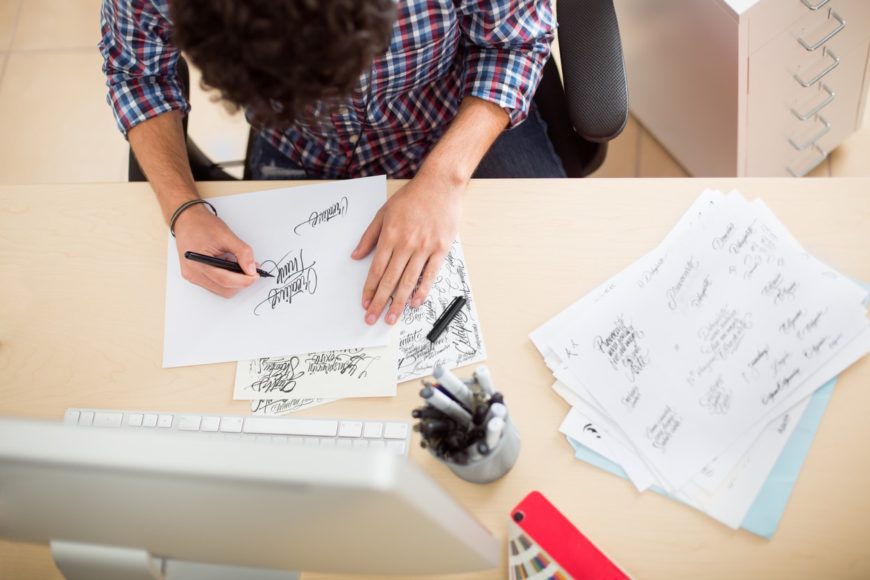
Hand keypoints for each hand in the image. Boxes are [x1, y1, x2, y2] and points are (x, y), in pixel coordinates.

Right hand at [173, 204, 258, 297]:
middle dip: (241, 282)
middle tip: (250, 270)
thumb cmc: (202, 224)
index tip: (256, 275)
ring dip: (234, 281)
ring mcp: (192, 276)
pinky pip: (215, 285)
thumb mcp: (226, 235)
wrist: (186, 219)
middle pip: (224, 289)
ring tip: (238, 265)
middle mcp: (193, 273)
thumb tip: (251, 269)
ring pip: (221, 289)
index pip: (226, 281)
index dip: (244, 281)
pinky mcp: (194, 276)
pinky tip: (228, 266)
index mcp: (198, 263)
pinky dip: (226, 279)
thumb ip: (242, 252)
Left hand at [352, 173, 462, 324]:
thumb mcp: (384, 212)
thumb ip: (369, 236)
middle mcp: (406, 245)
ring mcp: (424, 248)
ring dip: (399, 302)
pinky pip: (430, 275)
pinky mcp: (441, 249)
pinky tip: (415, 303)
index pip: (377, 270)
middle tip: (372, 319)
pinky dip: (422, 291)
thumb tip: (355, 255)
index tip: (364, 303)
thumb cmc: (412, 197)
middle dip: (380, 302)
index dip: (369, 289)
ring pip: (409, 281)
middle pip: (390, 280)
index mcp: (390, 236)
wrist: (440, 184)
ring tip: (391, 318)